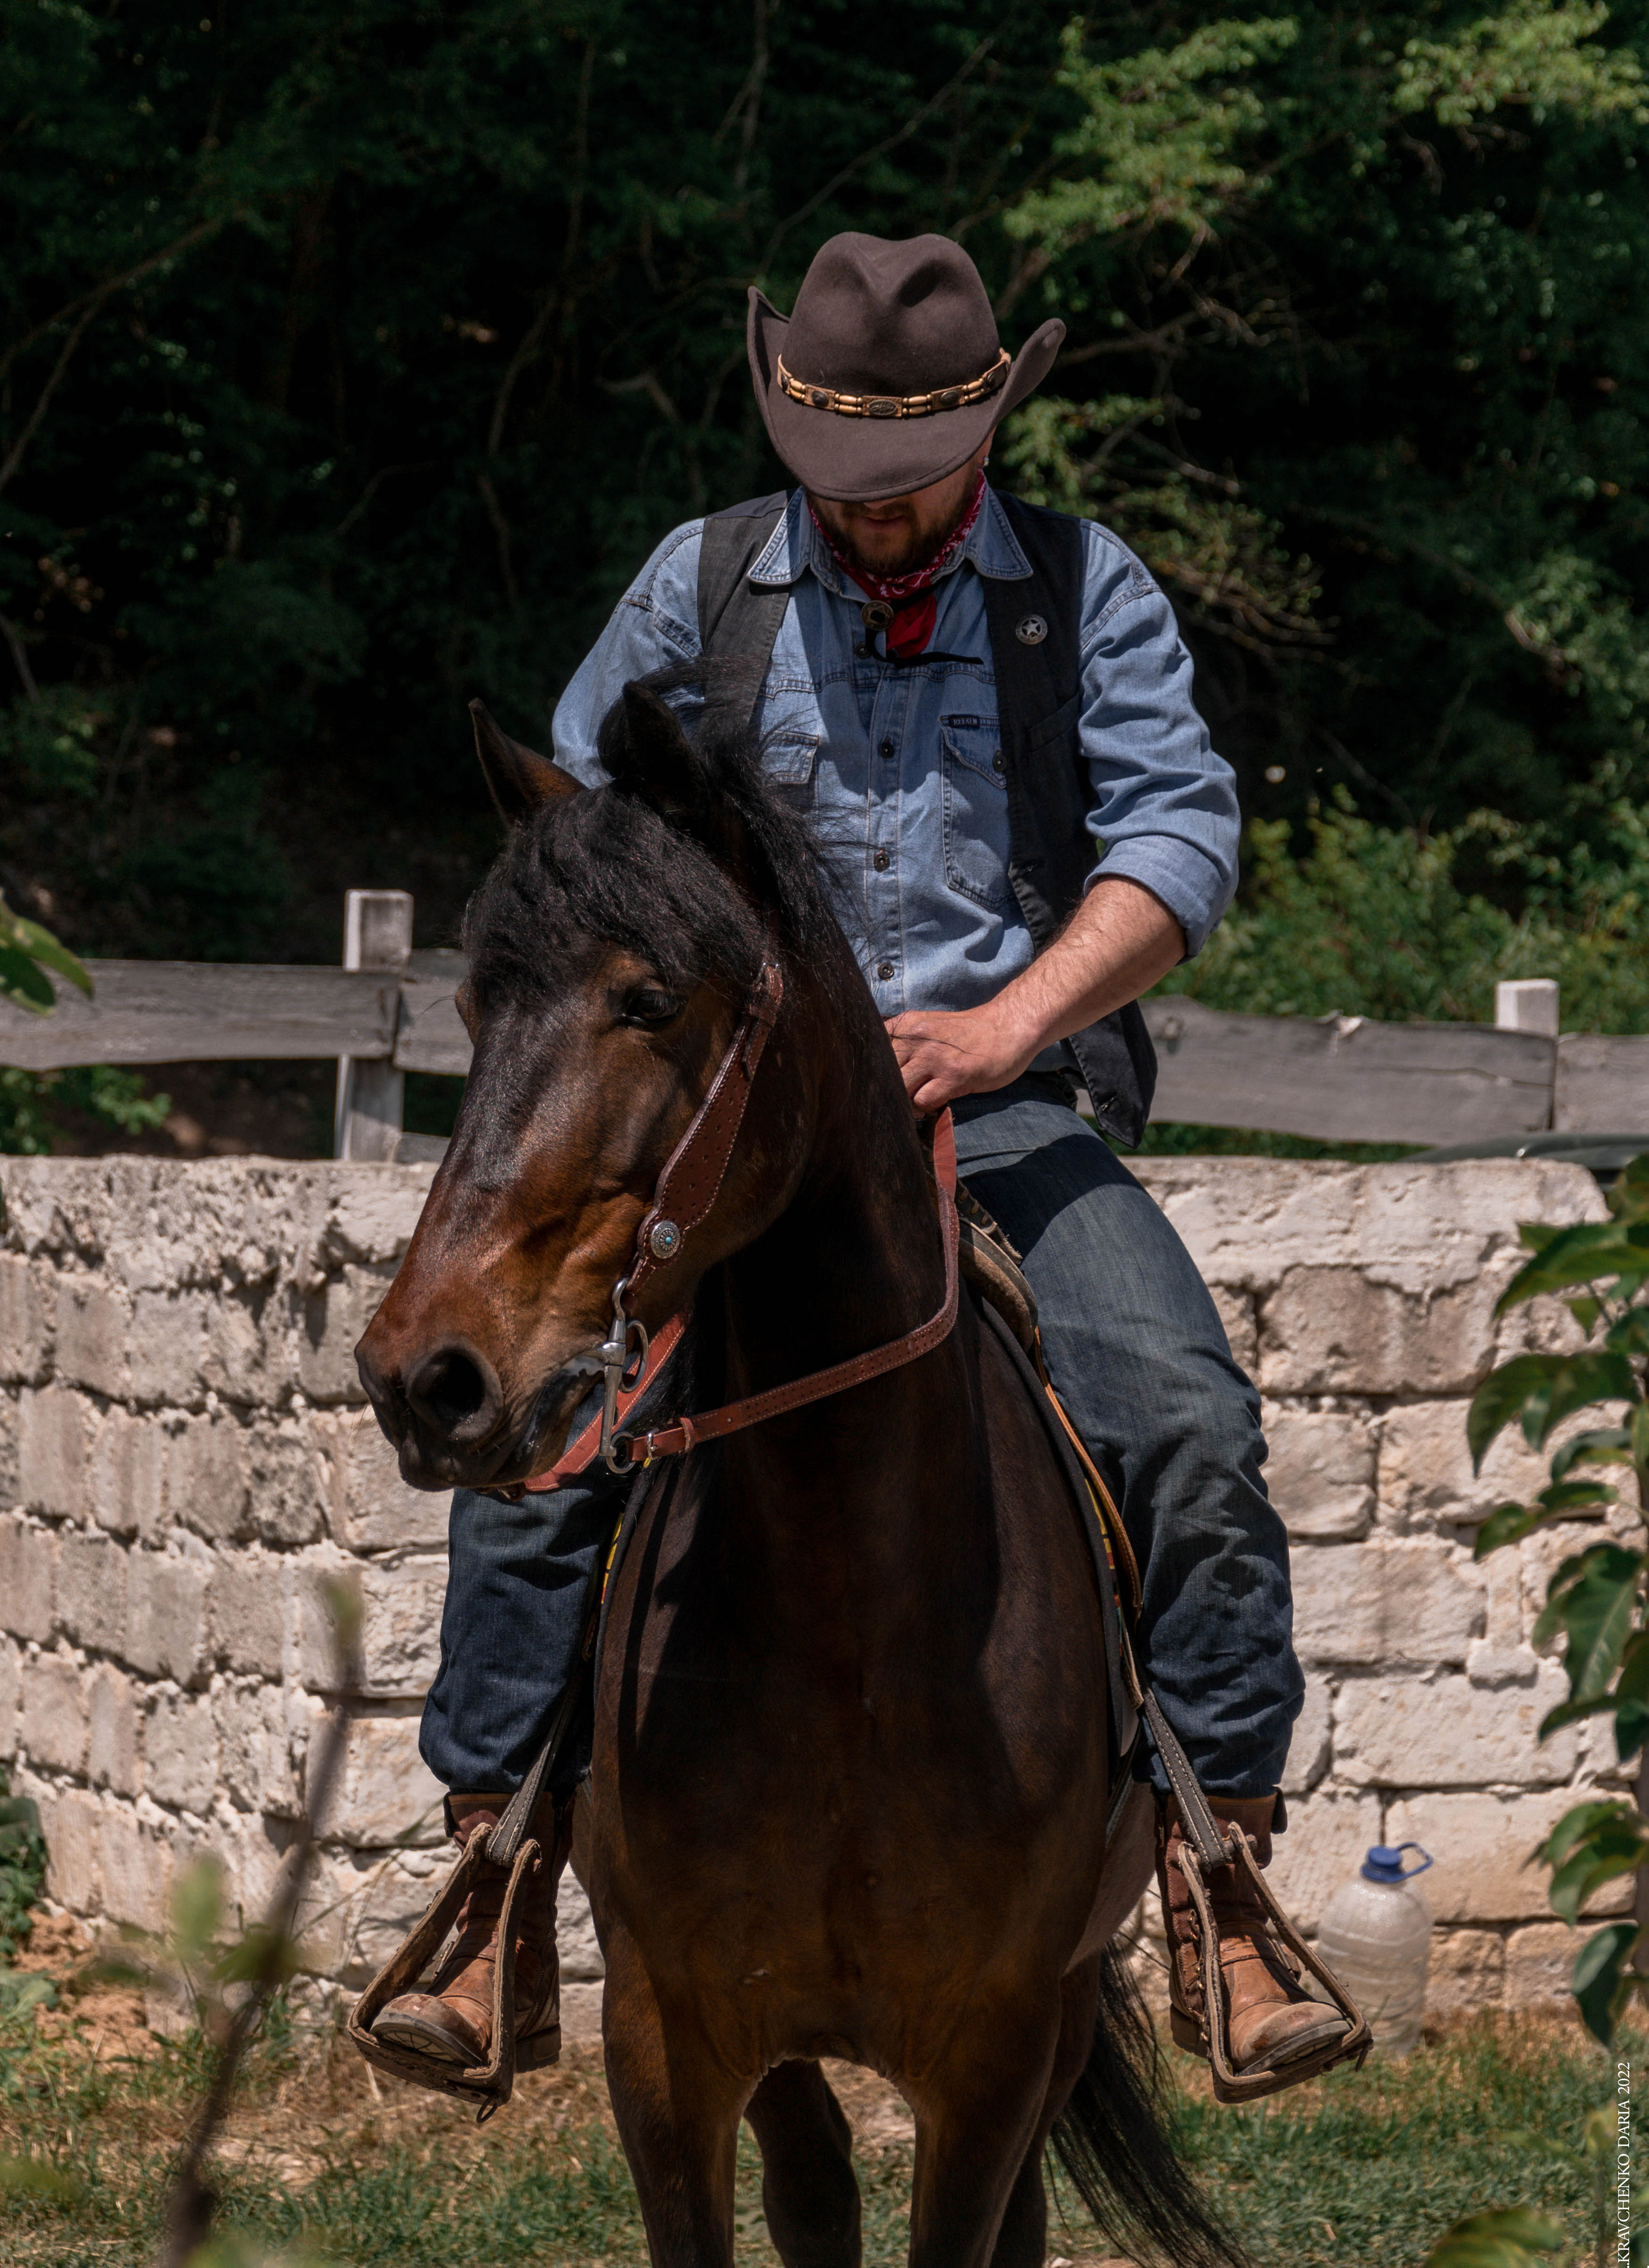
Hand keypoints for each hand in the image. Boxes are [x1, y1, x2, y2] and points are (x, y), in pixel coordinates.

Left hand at [884, 1001, 1040, 1112]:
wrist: (1009, 1026)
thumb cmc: (968, 1032)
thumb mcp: (929, 1027)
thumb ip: (905, 1043)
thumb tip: (880, 1072)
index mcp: (907, 1025)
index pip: (871, 1051)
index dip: (871, 1072)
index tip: (878, 1083)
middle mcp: (916, 1038)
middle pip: (881, 1073)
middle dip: (887, 1090)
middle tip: (903, 1096)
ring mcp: (934, 1057)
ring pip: (899, 1088)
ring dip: (906, 1101)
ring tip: (921, 1099)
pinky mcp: (953, 1075)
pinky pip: (923, 1100)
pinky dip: (926, 1107)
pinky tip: (938, 1100)